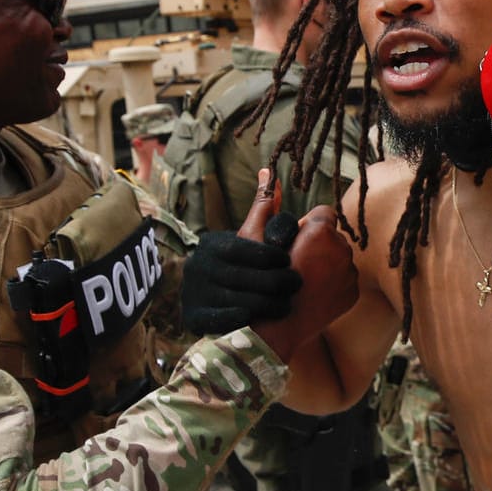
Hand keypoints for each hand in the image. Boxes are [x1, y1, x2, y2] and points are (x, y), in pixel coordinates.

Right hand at [183, 174, 299, 336]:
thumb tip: (271, 170)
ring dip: (269, 304)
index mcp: (214, 244)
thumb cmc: (238, 264)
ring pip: (241, 300)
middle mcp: (199, 266)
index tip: (290, 260)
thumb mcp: (248, 234)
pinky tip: (263, 319)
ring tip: (287, 305)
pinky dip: (246, 320)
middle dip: (277, 282)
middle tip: (297, 285)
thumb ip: (262, 207)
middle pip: (248, 277)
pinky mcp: (194, 317)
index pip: (248, 249)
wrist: (212, 303)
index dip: (273, 257)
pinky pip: (224, 320)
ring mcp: (194, 292)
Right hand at [240, 175, 358, 361]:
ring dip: (326, 264)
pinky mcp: (353, 294)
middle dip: (317, 244)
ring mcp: (350, 274)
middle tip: (294, 264)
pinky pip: (346, 279)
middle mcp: (342, 250)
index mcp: (321, 232)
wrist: (271, 328)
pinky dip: (333, 284)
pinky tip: (313, 294)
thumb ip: (266, 202)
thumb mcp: (256, 238)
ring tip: (302, 281)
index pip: (323, 213)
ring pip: (340, 258)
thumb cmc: (258, 280)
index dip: (306, 227)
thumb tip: (267, 169)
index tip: (291, 244)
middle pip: (333, 236)